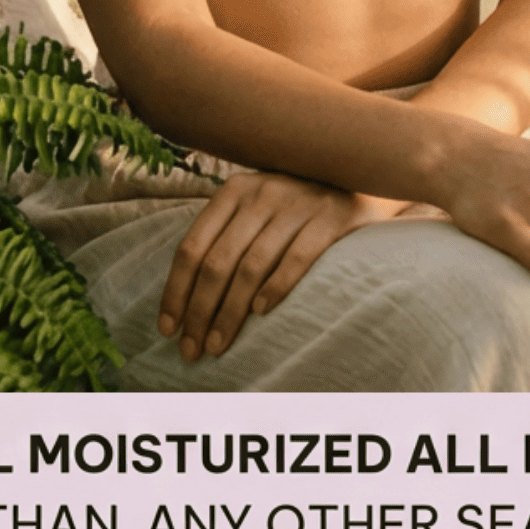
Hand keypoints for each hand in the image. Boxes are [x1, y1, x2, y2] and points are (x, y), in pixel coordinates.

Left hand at [158, 171, 409, 361]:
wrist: (361, 178)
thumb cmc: (297, 206)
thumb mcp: (257, 207)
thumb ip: (225, 236)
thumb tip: (183, 298)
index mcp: (234, 190)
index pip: (192, 247)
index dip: (176, 291)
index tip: (167, 329)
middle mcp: (262, 192)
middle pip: (218, 262)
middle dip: (199, 311)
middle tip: (191, 350)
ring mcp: (297, 203)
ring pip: (251, 266)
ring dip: (230, 312)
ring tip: (218, 345)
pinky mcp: (331, 217)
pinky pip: (296, 257)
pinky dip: (275, 286)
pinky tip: (260, 313)